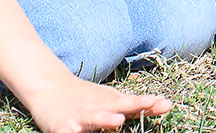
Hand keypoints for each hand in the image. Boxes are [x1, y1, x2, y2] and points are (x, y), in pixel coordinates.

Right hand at [24, 74, 171, 132]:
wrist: (48, 87)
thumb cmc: (85, 98)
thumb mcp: (111, 99)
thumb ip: (136, 104)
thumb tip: (166, 103)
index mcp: (112, 102)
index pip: (134, 103)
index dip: (149, 104)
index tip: (167, 104)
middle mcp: (98, 107)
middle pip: (119, 105)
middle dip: (135, 105)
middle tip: (150, 103)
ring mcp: (80, 116)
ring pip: (95, 118)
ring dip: (106, 119)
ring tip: (118, 120)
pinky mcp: (62, 127)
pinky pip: (69, 132)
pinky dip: (74, 132)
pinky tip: (76, 132)